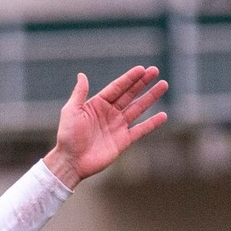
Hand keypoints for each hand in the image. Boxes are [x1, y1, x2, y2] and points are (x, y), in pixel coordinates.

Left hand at [43, 66, 168, 189]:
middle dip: (143, 83)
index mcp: (97, 104)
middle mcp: (109, 113)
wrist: (71, 162)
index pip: (117, 87)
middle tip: (155, 71)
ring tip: (163, 85)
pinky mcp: (122, 141)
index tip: (142, 69)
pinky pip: (140, 130)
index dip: (130, 78)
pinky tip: (163, 116)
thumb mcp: (71, 111)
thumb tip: (82, 75)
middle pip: (130, 94)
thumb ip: (79, 93)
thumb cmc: (68, 136)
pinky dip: (151, 124)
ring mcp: (117, 126)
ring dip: (150, 97)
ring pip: (138, 109)